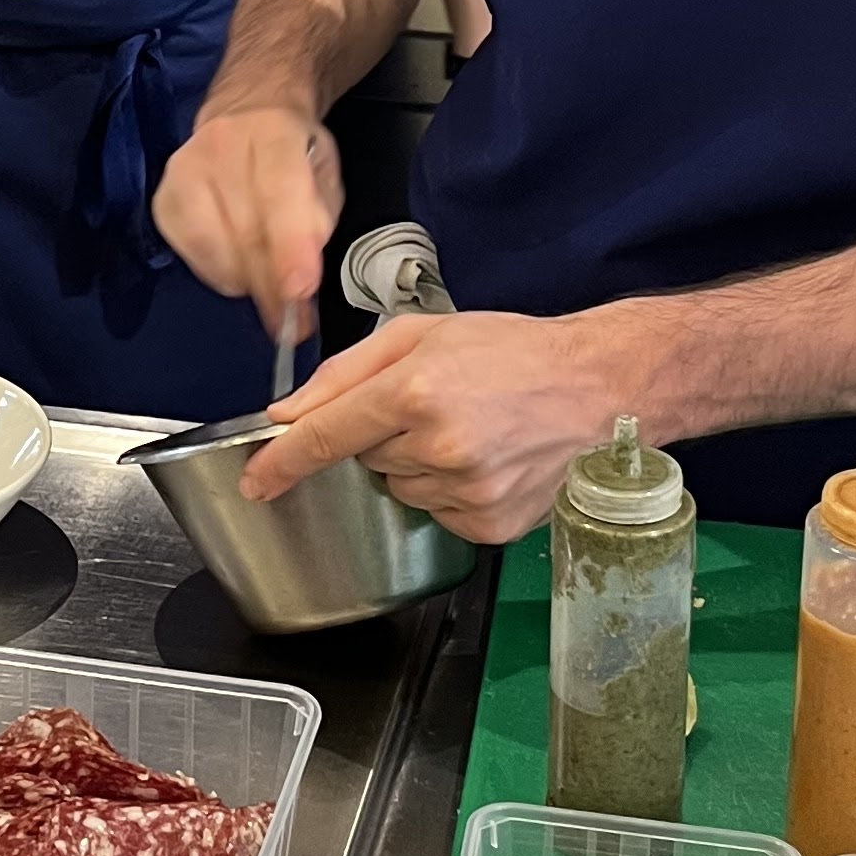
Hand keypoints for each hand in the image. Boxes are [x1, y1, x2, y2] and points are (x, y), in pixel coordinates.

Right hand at [152, 104, 341, 332]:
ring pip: (213, 248)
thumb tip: (298, 281)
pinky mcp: (163, 199)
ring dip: (245, 279)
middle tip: (292, 316)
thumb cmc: (293, 149)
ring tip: (266, 279)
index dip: (289, 247)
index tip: (299, 292)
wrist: (247, 111)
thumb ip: (318, 222)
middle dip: (271, 282)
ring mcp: (183, 170)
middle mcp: (220, 144)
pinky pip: (190, 253)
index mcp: (273, 130)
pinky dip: (218, 271)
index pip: (280, 192)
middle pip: (244, 229)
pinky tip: (236, 262)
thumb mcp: (324, 175)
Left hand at [240, 309, 613, 544]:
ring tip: (467, 430)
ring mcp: (467, 491)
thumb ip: (346, 371)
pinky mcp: (488, 523)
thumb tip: (289, 413)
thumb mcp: (422, 333)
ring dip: (415, 464)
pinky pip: (435, 513)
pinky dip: (446, 490)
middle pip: (364, 459)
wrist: (598, 387)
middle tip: (433, 404)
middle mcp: (439, 447)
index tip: (257, 481)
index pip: (324, 438)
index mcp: (415, 391)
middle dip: (381, 435)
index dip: (281, 462)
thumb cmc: (514, 352)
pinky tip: (483, 459)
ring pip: (399, 488)